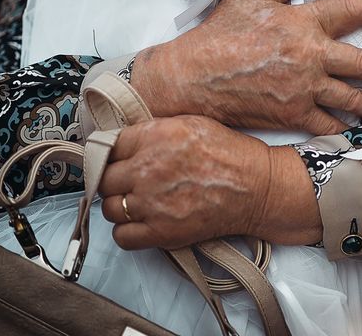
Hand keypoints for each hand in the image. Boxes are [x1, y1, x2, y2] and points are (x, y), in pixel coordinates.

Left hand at [99, 117, 320, 249]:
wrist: (257, 187)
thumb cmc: (230, 154)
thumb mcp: (191, 123)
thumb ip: (153, 130)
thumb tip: (126, 140)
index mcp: (154, 137)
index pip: (107, 145)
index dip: (112, 153)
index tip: (118, 159)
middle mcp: (147, 169)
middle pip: (104, 178)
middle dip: (115, 180)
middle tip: (129, 181)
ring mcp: (151, 203)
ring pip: (110, 208)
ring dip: (120, 206)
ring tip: (138, 203)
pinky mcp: (161, 231)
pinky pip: (122, 237)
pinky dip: (128, 232)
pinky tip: (142, 223)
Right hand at [131, 0, 361, 134]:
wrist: (194, 77)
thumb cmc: (220, 35)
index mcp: (303, 23)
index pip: (355, 12)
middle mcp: (311, 57)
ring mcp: (304, 89)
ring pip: (354, 100)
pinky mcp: (292, 116)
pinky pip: (327, 125)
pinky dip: (345, 129)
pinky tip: (358, 132)